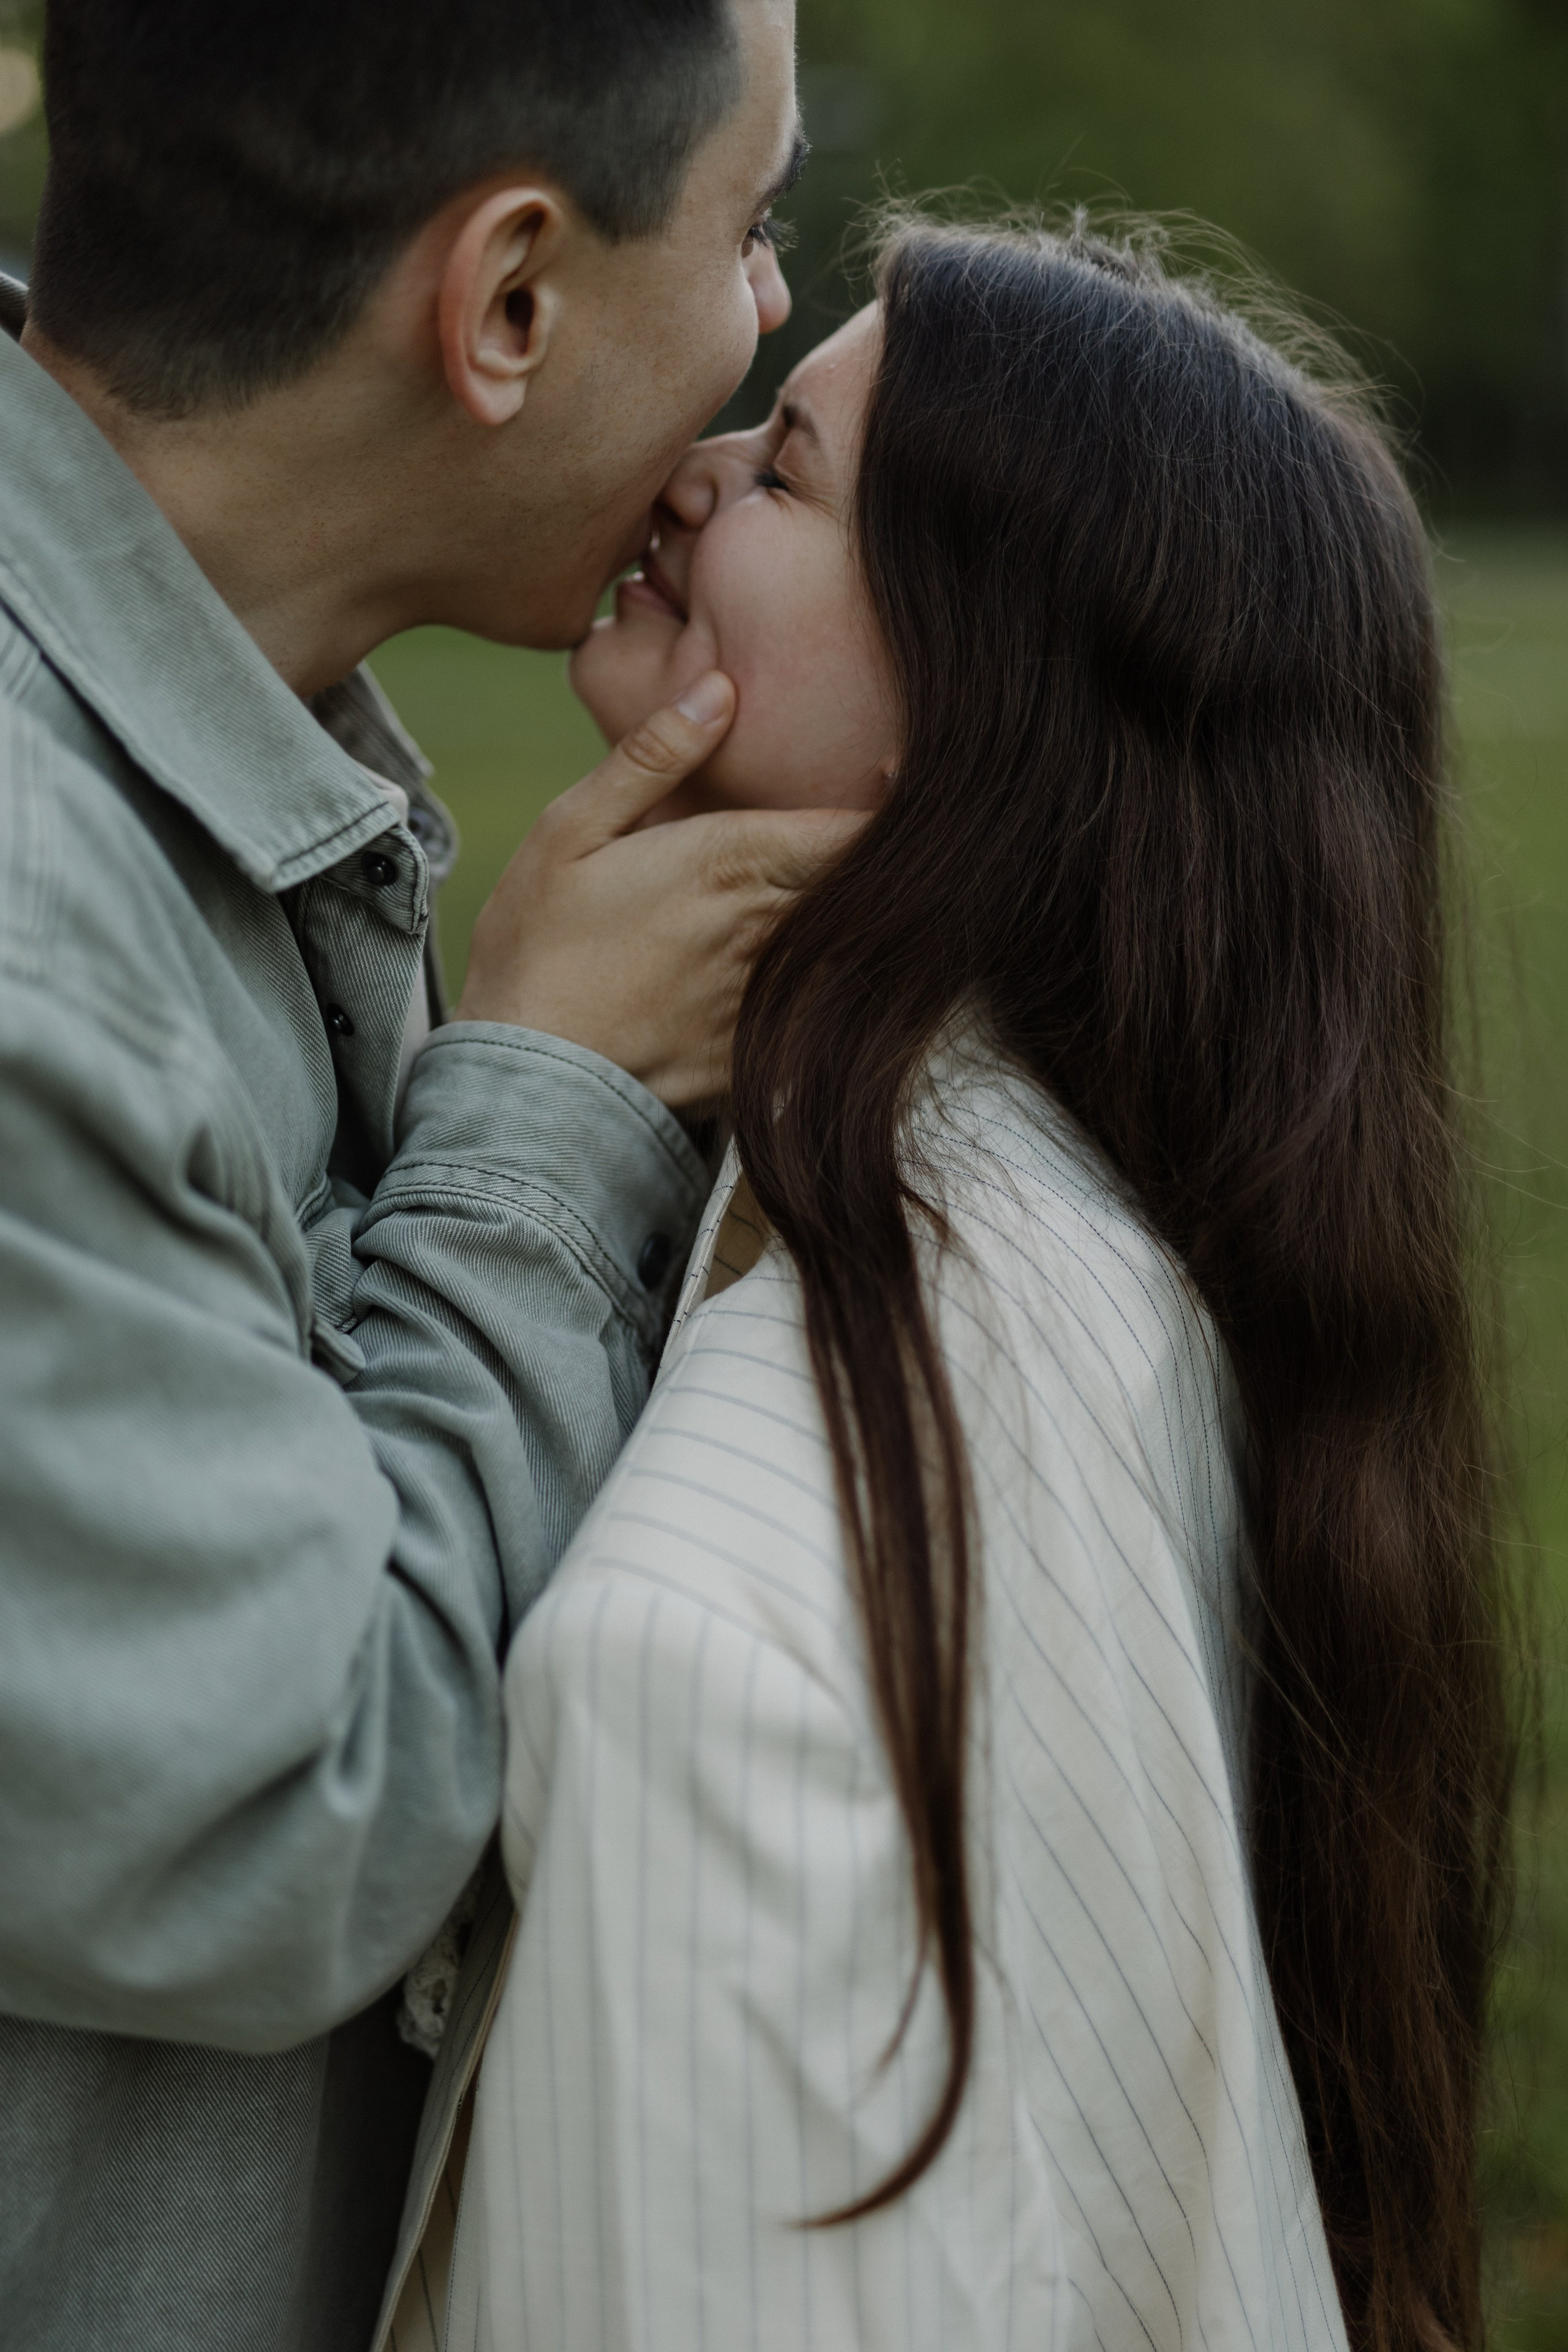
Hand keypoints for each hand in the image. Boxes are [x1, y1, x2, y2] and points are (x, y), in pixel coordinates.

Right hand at [455, 673, 866, 1105]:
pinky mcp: (757, 1052)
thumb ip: (652, 757)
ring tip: (858, 897)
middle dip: (886, 860)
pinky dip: (824, 986)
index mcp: (732, 863)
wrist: (525, 1083)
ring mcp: (768, 997)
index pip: (857, 830)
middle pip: (865, 887)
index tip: (901, 776)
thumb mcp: (571, 831)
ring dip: (855, 921)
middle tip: (892, 830)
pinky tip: (809, 975)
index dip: (898, 803)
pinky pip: (813, 1010)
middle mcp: (767, 930)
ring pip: (848, 947)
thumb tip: (721, 685)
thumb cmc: (538, 946)